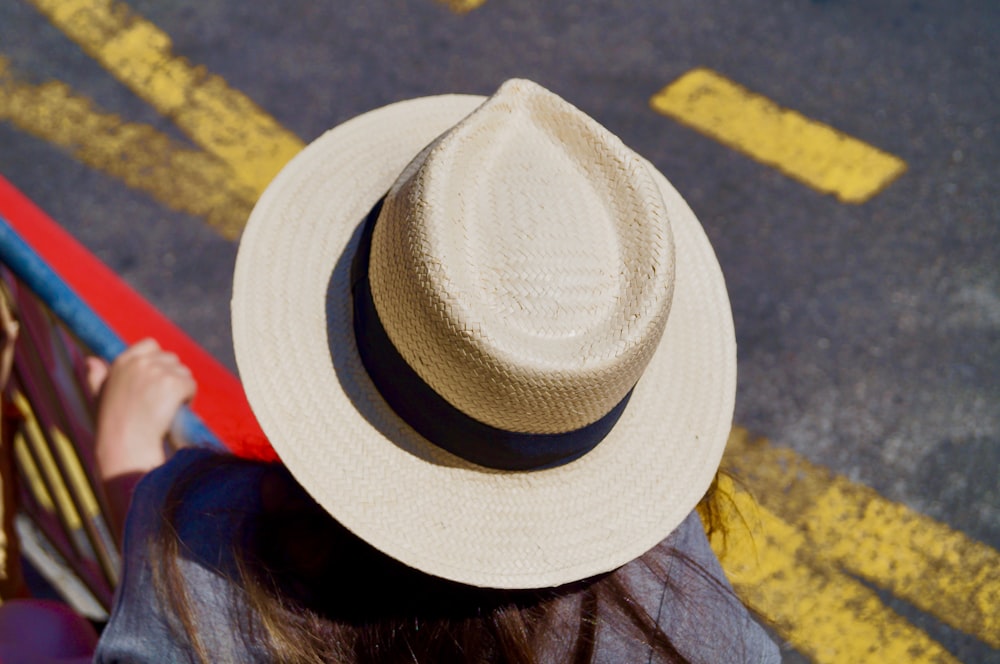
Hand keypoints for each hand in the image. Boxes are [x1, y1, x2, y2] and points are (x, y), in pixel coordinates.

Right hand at [90, 339, 195, 537]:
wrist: (126, 448)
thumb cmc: (113, 428)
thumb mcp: (99, 398)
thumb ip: (97, 378)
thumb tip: (91, 361)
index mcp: (122, 362)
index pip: (150, 345)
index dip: (158, 362)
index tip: (156, 382)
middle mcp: (140, 363)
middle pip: (172, 359)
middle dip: (171, 378)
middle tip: (160, 403)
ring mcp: (157, 372)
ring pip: (184, 373)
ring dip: (181, 389)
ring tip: (165, 411)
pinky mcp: (174, 384)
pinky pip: (191, 386)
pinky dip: (189, 399)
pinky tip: (174, 414)